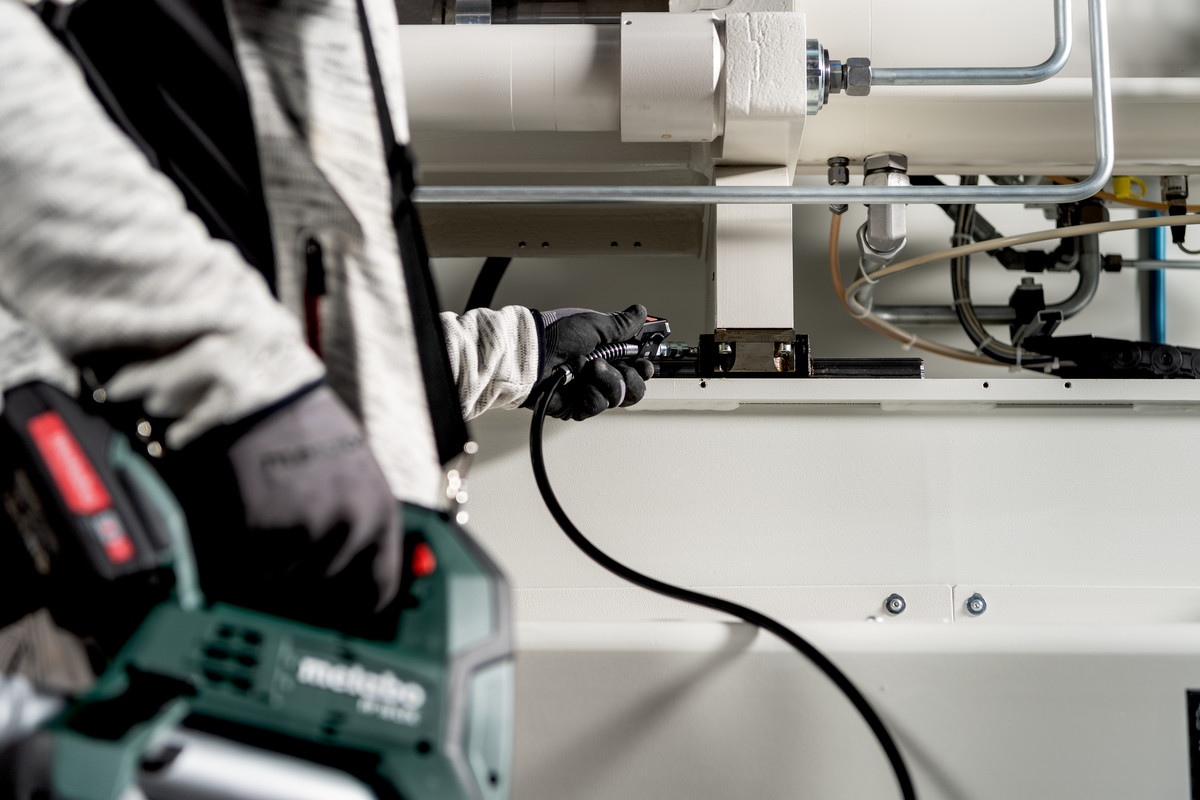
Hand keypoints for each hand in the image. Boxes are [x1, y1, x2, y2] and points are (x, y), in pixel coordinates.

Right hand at [168, 386, 401, 630]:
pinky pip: (242, 570)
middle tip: (278, 535)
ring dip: (262, 565)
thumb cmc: (301, 423)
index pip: (380, 588)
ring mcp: (305, 533)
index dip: (354, 603)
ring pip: (278, 582)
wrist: (255, 390)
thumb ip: (356, 518)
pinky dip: (231, 556)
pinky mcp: (260, 532)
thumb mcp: (354, 469)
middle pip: (320, 587)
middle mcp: (350, 528)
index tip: (336, 608)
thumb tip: (349, 565)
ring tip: (256, 515)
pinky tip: (233, 518)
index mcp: (379, 513)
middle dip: (296, 573)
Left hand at [532, 304, 654, 420]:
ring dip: (605, 379)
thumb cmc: (556, 336)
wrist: (531, 355)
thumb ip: (622, 325)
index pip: (637, 367)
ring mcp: (590, 392)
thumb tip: (640, 312)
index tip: (643, 362)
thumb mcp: (594, 325)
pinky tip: (575, 382)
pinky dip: (588, 391)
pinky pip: (598, 405)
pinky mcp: (578, 407)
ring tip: (586, 367)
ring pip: (618, 397)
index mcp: (608, 353)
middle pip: (635, 389)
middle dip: (630, 377)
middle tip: (616, 365)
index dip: (644, 367)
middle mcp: (602, 374)